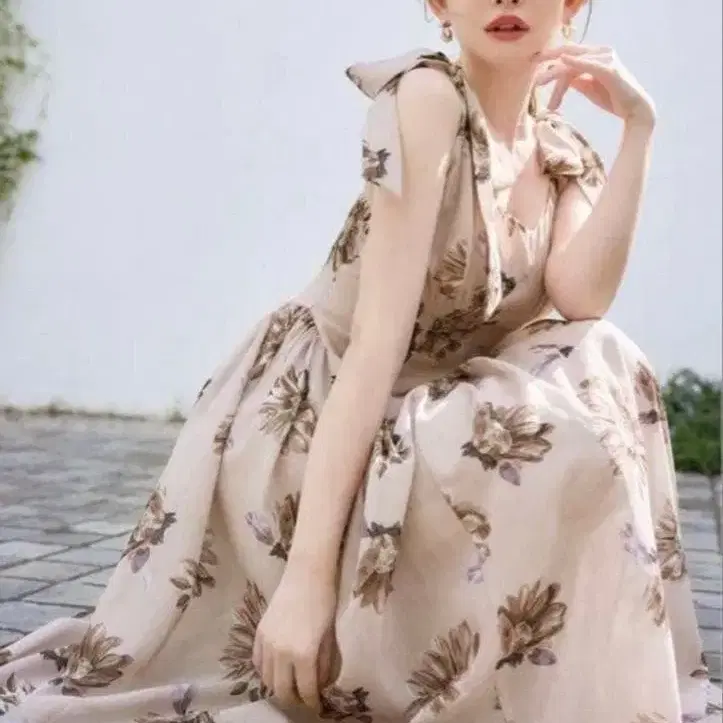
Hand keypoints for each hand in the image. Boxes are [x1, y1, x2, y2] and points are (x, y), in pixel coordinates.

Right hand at [252, 565, 337, 710]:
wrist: (306, 575)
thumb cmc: (324, 602)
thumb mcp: (329, 637)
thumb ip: (324, 664)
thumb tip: (321, 684)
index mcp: (303, 655)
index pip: (306, 690)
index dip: (313, 702)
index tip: (318, 706)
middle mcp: (281, 653)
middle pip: (283, 691)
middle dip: (294, 699)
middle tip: (304, 698)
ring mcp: (267, 644)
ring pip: (267, 680)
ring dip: (279, 687)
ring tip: (291, 684)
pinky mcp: (258, 634)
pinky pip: (258, 663)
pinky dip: (266, 672)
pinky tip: (277, 669)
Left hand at [535, 44, 655, 129]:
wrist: (633, 108)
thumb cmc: (612, 97)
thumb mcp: (588, 85)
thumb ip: (575, 78)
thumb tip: (560, 75)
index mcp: (595, 54)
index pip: (567, 55)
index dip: (550, 59)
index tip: (533, 67)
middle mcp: (600, 52)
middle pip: (567, 54)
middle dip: (547, 61)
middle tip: (530, 69)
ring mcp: (606, 58)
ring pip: (572, 63)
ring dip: (554, 75)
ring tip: (538, 84)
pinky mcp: (609, 69)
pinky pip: (588, 65)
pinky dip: (576, 62)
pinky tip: (563, 61)